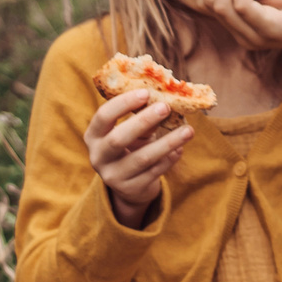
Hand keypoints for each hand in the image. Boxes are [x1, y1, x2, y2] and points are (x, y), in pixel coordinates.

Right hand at [84, 89, 191, 228]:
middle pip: (118, 139)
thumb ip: (141, 117)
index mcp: (93, 136)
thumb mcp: (131, 131)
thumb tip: (164, 100)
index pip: (103, 116)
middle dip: (143, 121)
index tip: (145, 92)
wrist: (129, 186)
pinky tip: (180, 148)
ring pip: (142, 158)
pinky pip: (154, 172)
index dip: (123, 103)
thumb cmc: (130, 147)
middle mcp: (98, 157)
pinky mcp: (132, 189)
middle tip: (166, 107)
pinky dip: (170, 159)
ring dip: (167, 142)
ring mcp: (114, 176)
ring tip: (188, 130)